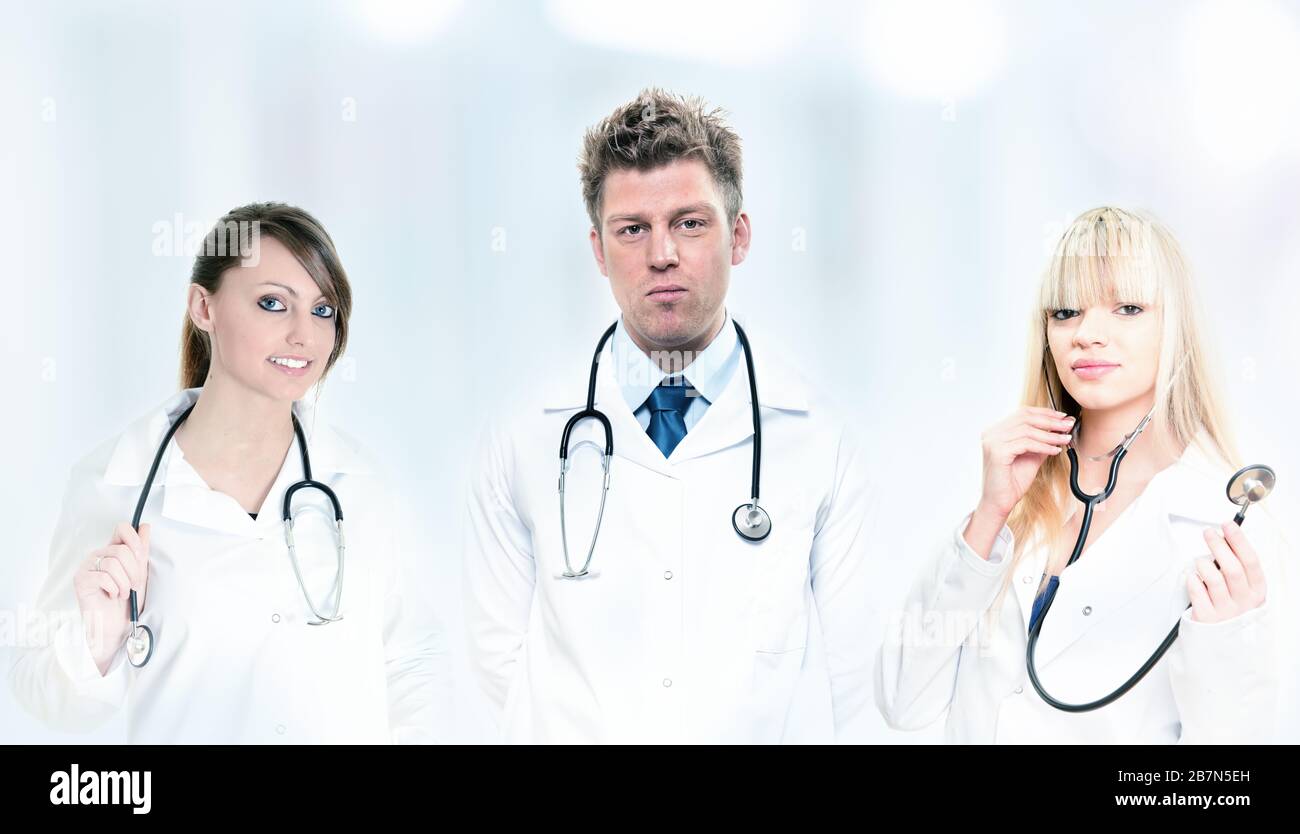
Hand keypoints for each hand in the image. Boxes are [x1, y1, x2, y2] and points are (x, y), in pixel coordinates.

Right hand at [71, 522, 151, 674]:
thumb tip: (145, 527)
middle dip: (134, 571)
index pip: (122, 528)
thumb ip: (141, 551)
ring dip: (124, 583)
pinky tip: (111, 596)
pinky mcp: (80, 580)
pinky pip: (103, 576)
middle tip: (134, 586)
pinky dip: (114, 589)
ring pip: (113, 563)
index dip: (135, 540)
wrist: (117, 626)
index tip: (141, 558)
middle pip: (122, 550)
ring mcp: (87, 566)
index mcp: (113, 550)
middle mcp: (98, 555)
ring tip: (122, 593)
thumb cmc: (128, 601)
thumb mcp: (140, 573)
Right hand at [975, 406, 1074, 520]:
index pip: (1022, 413)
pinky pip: (1026, 443)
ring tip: (1065, 439)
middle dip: (1050, 421)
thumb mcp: (1032, 456)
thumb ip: (1042, 441)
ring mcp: (992, 442)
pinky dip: (1043, 446)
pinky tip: (1054, 450)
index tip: (1062, 417)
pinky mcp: (997, 452)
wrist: (1000, 502)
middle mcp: (991, 433)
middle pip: (1025, 418)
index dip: (1045, 413)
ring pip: (1027, 430)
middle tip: (1067, 426)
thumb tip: (1060, 427)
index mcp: (996, 431)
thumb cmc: (1012, 481)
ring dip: (1050, 435)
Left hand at [1187, 521, 1266, 623]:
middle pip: (1232, 568)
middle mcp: (1244, 601)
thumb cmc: (1232, 609)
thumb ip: (1238, 567)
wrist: (1224, 643)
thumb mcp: (1244, 590)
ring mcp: (1225, 611)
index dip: (1239, 541)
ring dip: (1203, 564)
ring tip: (1199, 561)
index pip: (1251, 561)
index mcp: (1256, 591)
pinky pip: (1197, 592)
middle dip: (1219, 546)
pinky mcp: (1207, 618)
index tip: (1228, 525)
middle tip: (1209, 533)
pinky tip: (1192, 576)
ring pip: (1214, 579)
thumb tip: (1227, 538)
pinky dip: (1192, 579)